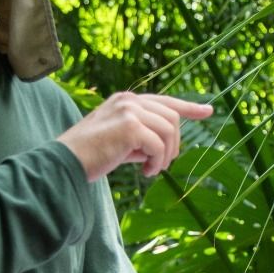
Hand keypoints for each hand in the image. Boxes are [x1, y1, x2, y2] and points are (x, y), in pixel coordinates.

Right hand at [57, 92, 212, 180]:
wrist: (65, 162)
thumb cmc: (91, 155)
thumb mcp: (120, 140)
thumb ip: (142, 136)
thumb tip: (167, 147)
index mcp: (126, 100)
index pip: (164, 101)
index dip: (189, 107)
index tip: (208, 111)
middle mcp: (129, 100)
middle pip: (172, 117)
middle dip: (174, 145)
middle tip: (160, 165)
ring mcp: (129, 110)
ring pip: (169, 131)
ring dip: (165, 156)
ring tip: (150, 170)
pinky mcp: (130, 126)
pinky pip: (159, 145)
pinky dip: (157, 163)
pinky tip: (144, 173)